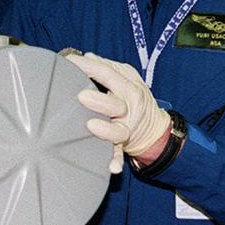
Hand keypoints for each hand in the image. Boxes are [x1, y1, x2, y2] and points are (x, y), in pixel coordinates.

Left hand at [66, 52, 168, 170]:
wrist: (154, 126)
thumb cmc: (134, 97)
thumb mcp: (128, 78)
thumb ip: (108, 67)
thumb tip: (88, 56)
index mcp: (128, 87)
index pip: (108, 73)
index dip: (89, 66)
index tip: (70, 61)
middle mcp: (129, 108)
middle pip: (116, 103)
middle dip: (100, 100)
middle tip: (80, 95)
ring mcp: (126, 127)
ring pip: (118, 130)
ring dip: (105, 129)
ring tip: (90, 125)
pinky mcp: (122, 143)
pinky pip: (118, 153)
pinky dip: (115, 160)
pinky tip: (111, 167)